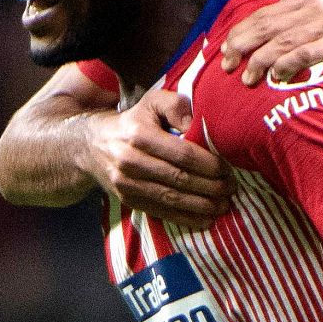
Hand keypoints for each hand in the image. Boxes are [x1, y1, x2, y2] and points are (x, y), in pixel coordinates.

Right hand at [81, 88, 229, 227]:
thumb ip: (177, 106)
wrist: (91, 145)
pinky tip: (206, 219)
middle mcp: (131, 161)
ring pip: (172, 199)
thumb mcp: (152, 102)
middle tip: (231, 188)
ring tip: (224, 205)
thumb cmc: (133, 121)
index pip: (182, 154)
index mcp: (139, 135)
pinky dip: (186, 218)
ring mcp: (127, 184)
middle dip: (211, 186)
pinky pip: (161, 212)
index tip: (227, 168)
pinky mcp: (128, 200)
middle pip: (179, 178)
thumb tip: (199, 124)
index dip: (208, 164)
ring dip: (202, 205)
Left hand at [218, 0, 322, 88]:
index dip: (241, 32)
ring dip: (261, 61)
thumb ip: (306, 6)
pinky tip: (277, 78)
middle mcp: (319, 5)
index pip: (265, 14)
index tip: (224, 51)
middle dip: (243, 46)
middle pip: (269, 25)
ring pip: (283, 41)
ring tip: (248, 79)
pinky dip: (287, 66)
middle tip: (228, 66)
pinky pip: (305, 53)